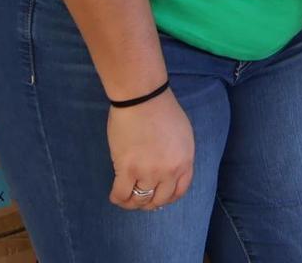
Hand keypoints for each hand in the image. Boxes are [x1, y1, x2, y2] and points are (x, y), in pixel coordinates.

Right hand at [107, 89, 194, 210]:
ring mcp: (149, 172)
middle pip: (160, 199)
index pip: (179, 191)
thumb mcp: (183, 136)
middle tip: (140, 198)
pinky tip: (116, 194)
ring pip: (140, 200)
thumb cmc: (162, 110)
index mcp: (185, 161)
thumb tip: (167, 174)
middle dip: (150, 203)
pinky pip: (122, 195)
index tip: (159, 197)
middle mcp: (170, 171)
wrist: (143, 98)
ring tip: (127, 196)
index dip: (168, 198)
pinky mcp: (127, 169)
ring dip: (133, 202)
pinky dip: (118, 199)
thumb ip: (178, 156)